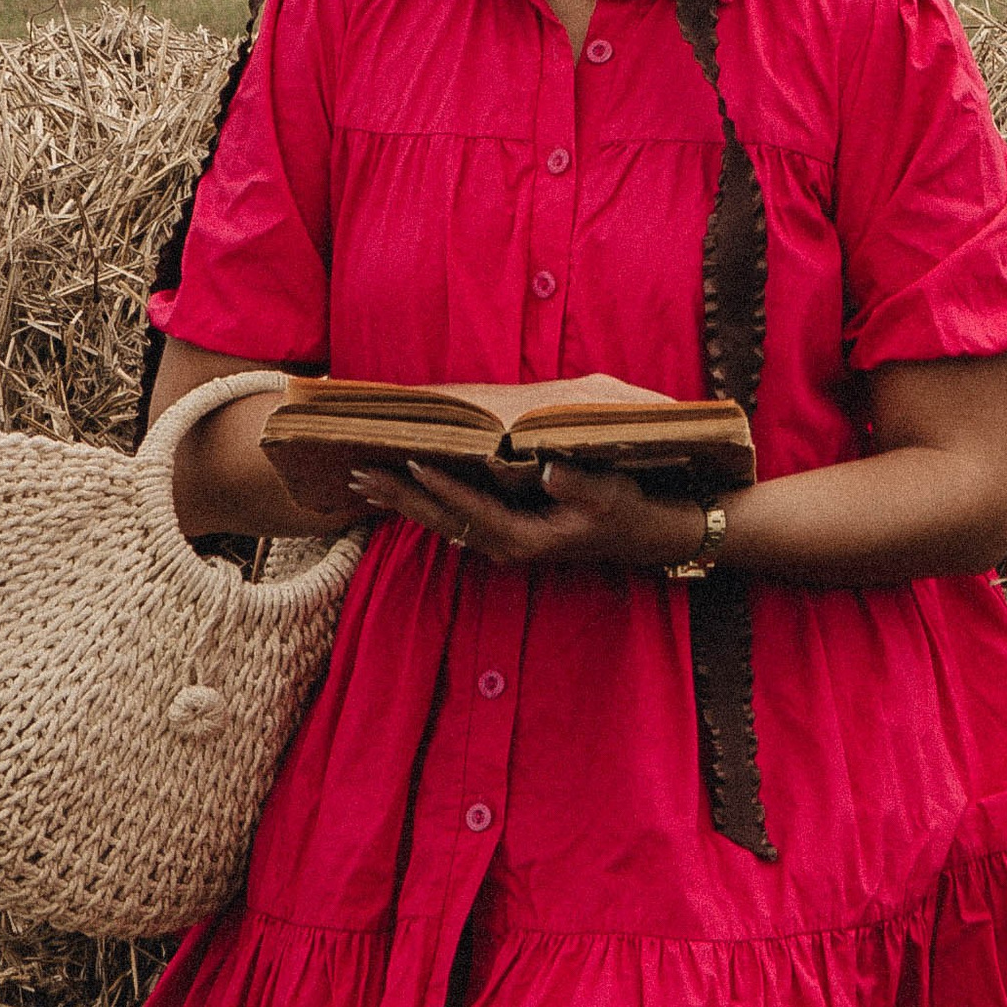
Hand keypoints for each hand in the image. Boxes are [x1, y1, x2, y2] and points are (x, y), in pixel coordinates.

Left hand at [350, 455, 713, 578]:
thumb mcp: (608, 496)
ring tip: (365, 480)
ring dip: (405, 500)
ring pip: (442, 520)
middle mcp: (505, 546)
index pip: (470, 509)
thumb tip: (543, 471)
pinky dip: (427, 501)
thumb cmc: (628, 512)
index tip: (409, 460)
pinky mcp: (508, 531)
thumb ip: (574, 484)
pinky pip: (457, 516)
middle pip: (441, 520)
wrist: (648, 535)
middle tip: (358, 474)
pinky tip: (405, 489)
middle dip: (400, 497)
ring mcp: (504, 541)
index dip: (439, 486)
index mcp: (524, 539)